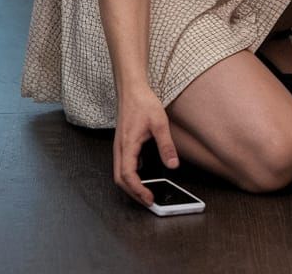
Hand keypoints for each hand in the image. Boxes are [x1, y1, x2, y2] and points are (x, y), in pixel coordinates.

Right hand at [113, 86, 179, 206]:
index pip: (128, 175)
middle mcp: (120, 148)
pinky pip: (122, 165)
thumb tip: (173, 165)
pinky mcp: (122, 144)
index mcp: (127, 145)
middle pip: (120, 179)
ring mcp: (119, 147)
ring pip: (119, 174)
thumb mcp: (160, 123)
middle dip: (133, 194)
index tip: (149, 199)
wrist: (132, 89)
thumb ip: (166, 145)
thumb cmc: (143, 102)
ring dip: (131, 186)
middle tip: (148, 201)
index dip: (138, 190)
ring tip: (145, 193)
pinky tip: (142, 176)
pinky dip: (130, 176)